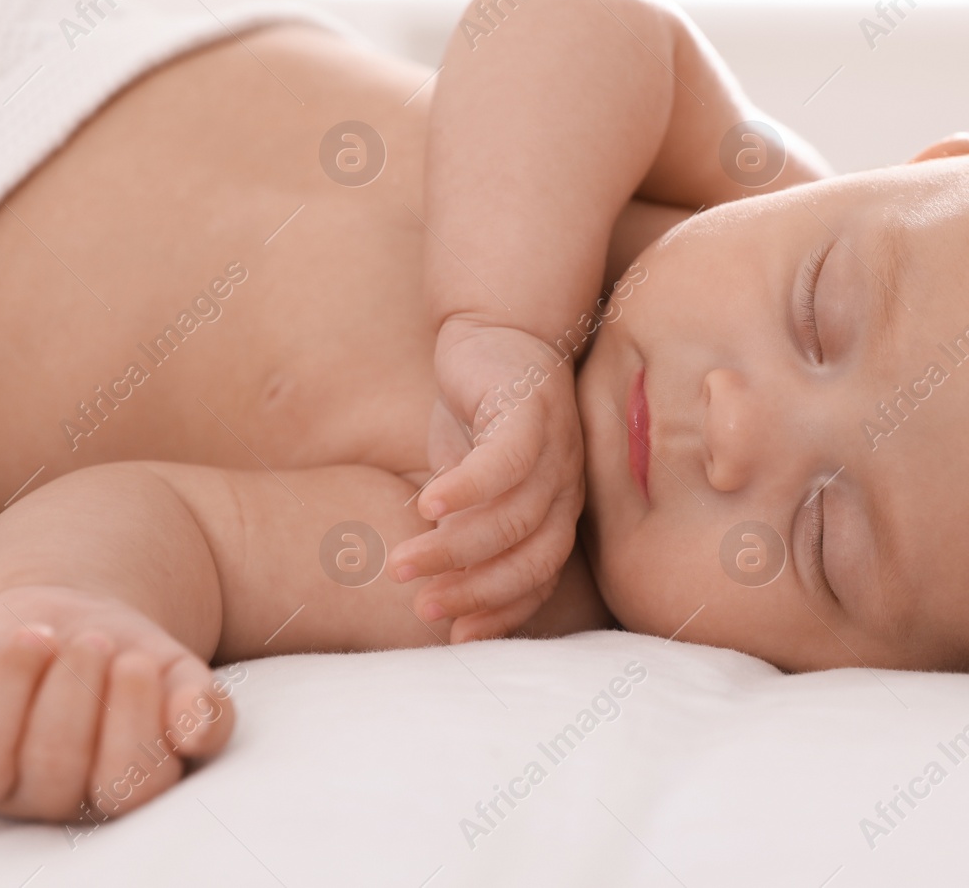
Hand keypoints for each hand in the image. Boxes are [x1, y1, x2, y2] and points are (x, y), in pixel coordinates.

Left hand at [0, 585, 233, 822]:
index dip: (130, 725)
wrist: (69, 623)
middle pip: (51, 772)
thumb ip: (202, 704)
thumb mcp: (176, 673)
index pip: (124, 786)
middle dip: (74, 694)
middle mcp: (43, 795)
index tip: (137, 661)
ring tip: (39, 633)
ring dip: (7, 690)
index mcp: (112, 788)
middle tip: (94, 638)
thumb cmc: (129, 660)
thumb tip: (194, 729)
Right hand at [391, 321, 584, 641]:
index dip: (502, 612)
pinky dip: (467, 490)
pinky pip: (505, 462)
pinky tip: (425, 505)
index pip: (539, 577)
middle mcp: (566, 486)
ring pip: (514, 517)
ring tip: (403, 565)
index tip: (457, 638)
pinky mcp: (529, 409)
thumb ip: (462, 531)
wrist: (496, 331)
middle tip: (422, 608)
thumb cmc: (481, 416)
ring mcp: (555, 448)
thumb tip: (436, 590)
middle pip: (532, 557)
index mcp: (556, 511)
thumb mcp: (468, 482)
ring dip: (455, 548)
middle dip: (476, 591)